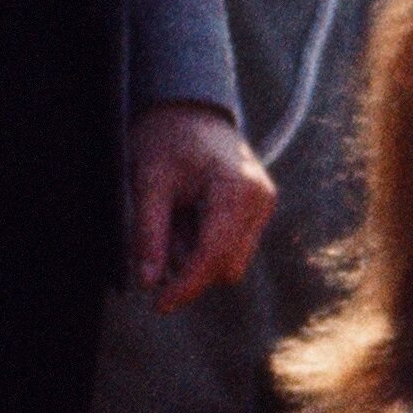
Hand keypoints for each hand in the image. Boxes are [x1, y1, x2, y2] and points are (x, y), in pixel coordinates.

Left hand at [132, 106, 272, 305]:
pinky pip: (233, 246)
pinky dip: (204, 243)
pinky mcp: (259, 210)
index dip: (187, 286)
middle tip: (156, 240)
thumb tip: (149, 282)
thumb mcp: (148, 181)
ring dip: (195, 254)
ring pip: (231, 260)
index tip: (159, 305)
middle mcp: (261, 201)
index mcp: (238, 190)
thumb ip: (149, 233)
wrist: (190, 107)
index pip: (215, 256)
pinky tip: (187, 216)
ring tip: (172, 218)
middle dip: (189, 266)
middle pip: (227, 266)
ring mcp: (264, 207)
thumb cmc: (167, 136)